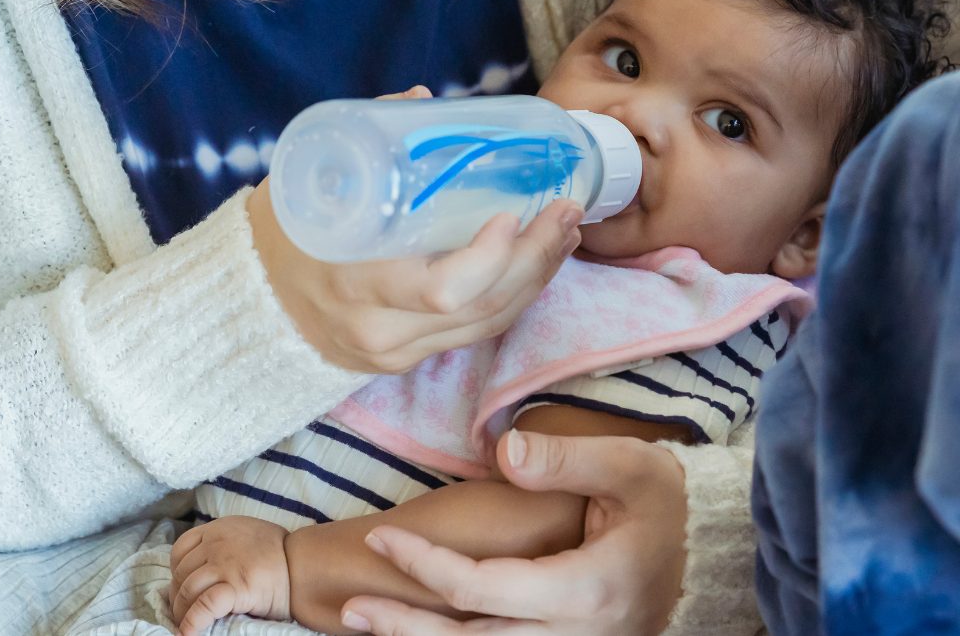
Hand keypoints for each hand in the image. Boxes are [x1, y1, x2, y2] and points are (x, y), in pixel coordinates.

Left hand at [169, 516, 291, 634]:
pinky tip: (187, 633)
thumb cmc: (278, 554)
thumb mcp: (246, 535)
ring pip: (188, 589)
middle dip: (178, 595)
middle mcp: (217, 543)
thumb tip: (202, 566)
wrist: (304, 565)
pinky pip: (204, 606)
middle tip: (183, 611)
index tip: (182, 587)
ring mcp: (225, 564)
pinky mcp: (235, 587)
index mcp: (219, 529)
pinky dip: (192, 622)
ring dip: (182, 611)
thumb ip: (223, 543)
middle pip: (181, 572)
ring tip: (186, 624)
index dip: (176, 572)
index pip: (180, 549)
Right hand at [248, 86, 584, 373]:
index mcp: (353, 281)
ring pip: (487, 324)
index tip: (512, 214)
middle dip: (535, 258)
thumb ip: (366, 139)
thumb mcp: (310, 180)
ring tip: (565, 232)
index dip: (490, 258)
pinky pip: (474, 333)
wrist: (251, 301)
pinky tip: (535, 265)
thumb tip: (423, 102)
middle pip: (480, 308)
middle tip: (566, 209)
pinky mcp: (405, 361)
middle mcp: (379, 327)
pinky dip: (513, 297)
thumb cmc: (286, 231)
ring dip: (536, 278)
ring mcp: (395, 351)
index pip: (441, 290)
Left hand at [339, 430, 688, 635]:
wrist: (715, 555)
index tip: (383, 539)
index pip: (484, 590)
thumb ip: (565, 459)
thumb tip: (503, 448)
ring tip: (369, 628)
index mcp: (585, 590)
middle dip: (405, 629)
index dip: (426, 567)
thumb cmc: (671, 505)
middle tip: (348, 608)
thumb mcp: (630, 466)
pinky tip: (425, 634)